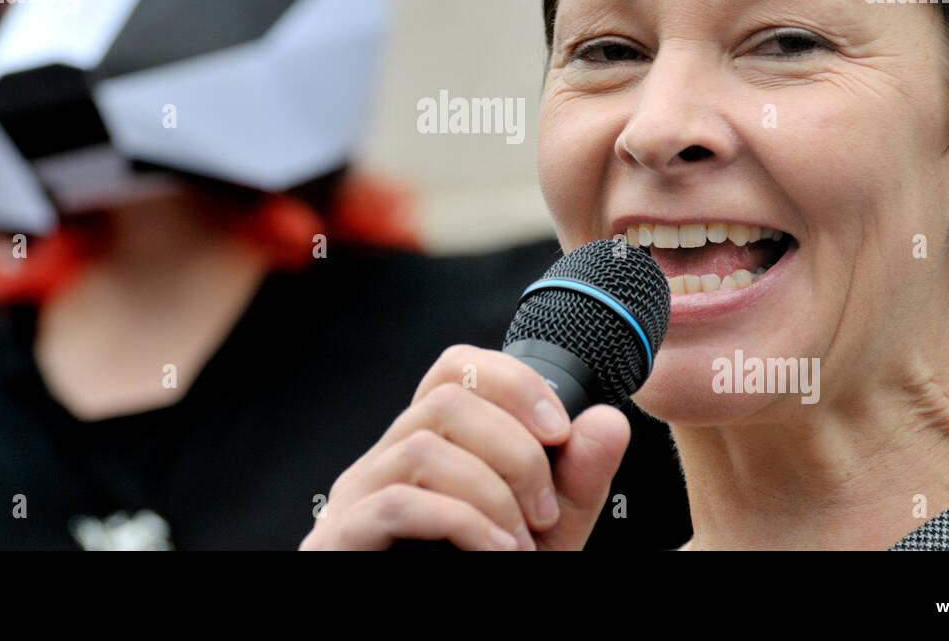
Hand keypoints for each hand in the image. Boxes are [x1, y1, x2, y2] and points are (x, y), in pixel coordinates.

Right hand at [299, 344, 630, 549]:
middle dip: (514, 450)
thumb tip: (608, 421)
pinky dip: (461, 523)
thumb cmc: (487, 581)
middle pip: (445, 400)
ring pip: (422, 447)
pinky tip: (494, 552)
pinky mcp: (340, 537)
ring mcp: (355, 497)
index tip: (560, 431)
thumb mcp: (547, 532)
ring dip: (491, 493)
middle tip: (544, 512)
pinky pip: (398, 502)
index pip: (457, 367)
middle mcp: (385, 460)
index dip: (513, 383)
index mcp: (429, 444)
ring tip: (519, 544)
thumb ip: (577, 479)